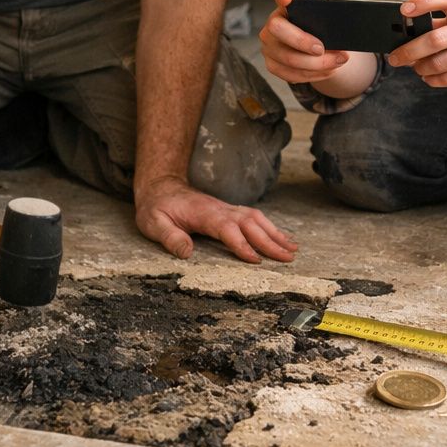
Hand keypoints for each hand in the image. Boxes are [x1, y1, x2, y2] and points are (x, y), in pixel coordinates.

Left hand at [134, 176, 298, 263]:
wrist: (161, 186)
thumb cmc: (157, 207)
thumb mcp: (153, 223)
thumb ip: (169, 237)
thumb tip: (187, 252)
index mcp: (204, 214)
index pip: (227, 229)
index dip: (241, 244)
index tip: (256, 259)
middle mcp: (220, 209)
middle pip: (250, 224)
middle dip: (270, 241)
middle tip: (288, 258)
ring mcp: (227, 209)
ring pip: (257, 219)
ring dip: (275, 233)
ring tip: (293, 249)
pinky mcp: (229, 211)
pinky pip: (254, 218)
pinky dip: (271, 228)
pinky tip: (281, 238)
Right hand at [258, 0, 350, 83]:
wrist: (323, 47)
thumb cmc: (321, 21)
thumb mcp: (324, 4)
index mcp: (287, 4)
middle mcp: (273, 23)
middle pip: (278, 29)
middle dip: (302, 41)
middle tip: (323, 48)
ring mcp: (269, 45)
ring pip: (287, 58)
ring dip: (316, 63)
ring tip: (338, 61)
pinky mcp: (272, 64)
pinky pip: (290, 74)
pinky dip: (312, 75)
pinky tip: (328, 71)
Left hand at [388, 0, 446, 87]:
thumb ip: (436, 24)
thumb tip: (403, 36)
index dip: (424, 1)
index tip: (404, 10)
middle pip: (435, 39)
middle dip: (409, 50)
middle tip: (395, 57)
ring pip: (440, 63)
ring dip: (420, 67)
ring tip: (415, 67)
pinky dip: (432, 79)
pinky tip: (428, 76)